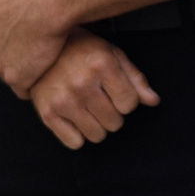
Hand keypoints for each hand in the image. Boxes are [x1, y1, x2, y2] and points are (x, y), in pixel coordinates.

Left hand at [0, 0, 72, 96]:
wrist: (47, 4)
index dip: (4, 36)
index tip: (21, 33)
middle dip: (10, 54)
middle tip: (33, 46)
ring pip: (9, 73)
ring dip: (23, 68)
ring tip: (44, 58)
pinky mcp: (16, 78)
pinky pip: (23, 89)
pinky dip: (32, 83)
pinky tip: (45, 73)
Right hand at [28, 31, 160, 148]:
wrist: (41, 51)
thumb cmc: (81, 51)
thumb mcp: (113, 55)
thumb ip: (135, 79)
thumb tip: (153, 101)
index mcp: (102, 65)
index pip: (130, 104)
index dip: (126, 100)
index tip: (115, 92)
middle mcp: (82, 83)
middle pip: (115, 122)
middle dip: (112, 113)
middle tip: (99, 99)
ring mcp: (63, 100)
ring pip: (97, 135)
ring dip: (97, 126)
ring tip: (88, 109)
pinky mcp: (47, 113)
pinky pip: (75, 143)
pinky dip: (77, 135)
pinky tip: (74, 117)